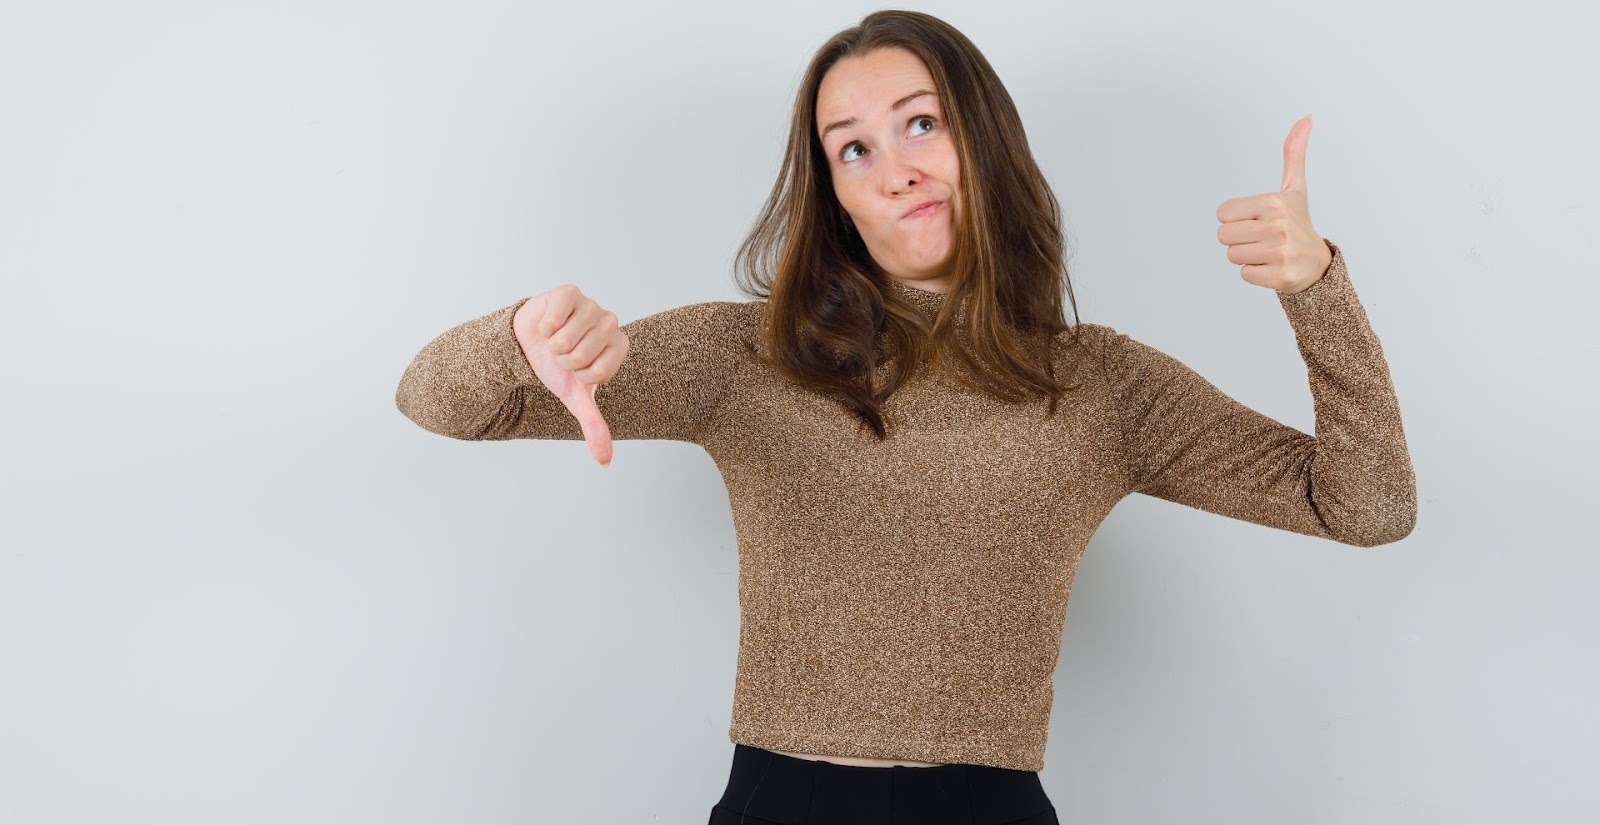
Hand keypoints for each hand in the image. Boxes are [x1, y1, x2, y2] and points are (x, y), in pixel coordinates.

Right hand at [512, 285, 629, 465]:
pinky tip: (547, 324)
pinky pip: (557, 316)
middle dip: (564, 360)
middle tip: (562, 353)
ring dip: (552, 344)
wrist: (529, 344)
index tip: (575, 369)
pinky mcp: (569, 292)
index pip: (598, 372)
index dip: (578, 376)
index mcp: (619, 347)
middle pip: (582, 355)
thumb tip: (605, 462)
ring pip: (567, 337)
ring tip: (554, 340)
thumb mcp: (575, 398)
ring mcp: (591, 305)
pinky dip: (545, 326)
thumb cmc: (558, 368)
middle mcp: (611, 322)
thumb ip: (594, 426)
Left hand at [1215, 115, 1334, 294]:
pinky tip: (1273, 266)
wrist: (1318, 264)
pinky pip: (1244, 274)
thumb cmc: (1298, 223)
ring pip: (1233, 256)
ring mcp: (1281, 252)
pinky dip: (1255, 273)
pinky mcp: (1281, 276)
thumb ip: (1293, 154)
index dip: (1236, 219)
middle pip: (1223, 236)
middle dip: (1239, 240)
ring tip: (1268, 252)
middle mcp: (1278, 226)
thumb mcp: (1295, 188)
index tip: (1258, 220)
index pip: (1222, 214)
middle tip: (1262, 238)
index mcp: (1273, 202)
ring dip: (1247, 257)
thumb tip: (1306, 117)